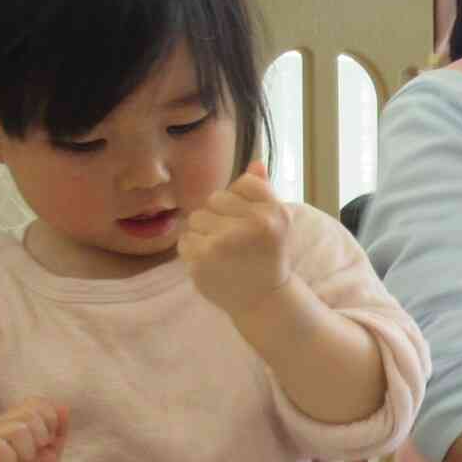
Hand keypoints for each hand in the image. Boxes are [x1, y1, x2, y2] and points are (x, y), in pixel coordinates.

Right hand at [0, 398, 66, 461]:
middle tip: (28, 461)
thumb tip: (63, 406)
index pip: (34, 403)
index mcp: (7, 425)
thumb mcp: (46, 461)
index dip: (50, 422)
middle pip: (29, 413)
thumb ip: (56, 435)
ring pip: (17, 429)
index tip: (45, 446)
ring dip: (26, 454)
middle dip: (41, 439)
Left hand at [179, 160, 292, 316]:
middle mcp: (254, 224)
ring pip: (196, 218)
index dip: (240, 201)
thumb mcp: (277, 222)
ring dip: (203, 232)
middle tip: (233, 240)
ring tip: (221, 251)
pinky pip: (185, 239)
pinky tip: (210, 261)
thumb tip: (255, 162)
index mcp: (274, 212)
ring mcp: (226, 241)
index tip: (249, 221)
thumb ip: (264, 191)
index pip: (243, 183)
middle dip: (219, 216)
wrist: (263, 299)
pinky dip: (193, 249)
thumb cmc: (268, 256)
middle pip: (214, 198)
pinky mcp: (204, 258)